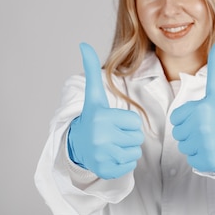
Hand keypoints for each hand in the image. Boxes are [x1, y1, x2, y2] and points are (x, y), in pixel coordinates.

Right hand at [67, 43, 143, 178]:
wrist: (77, 145)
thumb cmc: (92, 118)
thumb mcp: (93, 95)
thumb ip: (92, 70)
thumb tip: (83, 44)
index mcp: (101, 118)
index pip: (136, 123)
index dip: (128, 122)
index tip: (113, 122)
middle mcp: (100, 137)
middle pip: (136, 139)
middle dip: (128, 137)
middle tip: (112, 135)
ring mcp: (101, 155)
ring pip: (134, 153)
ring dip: (126, 149)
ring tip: (111, 144)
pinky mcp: (104, 170)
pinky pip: (128, 167)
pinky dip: (123, 163)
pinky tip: (110, 156)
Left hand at [170, 37, 214, 171]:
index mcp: (200, 109)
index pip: (176, 119)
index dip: (189, 118)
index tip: (205, 116)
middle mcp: (202, 127)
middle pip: (179, 134)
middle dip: (192, 132)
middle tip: (211, 129)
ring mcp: (206, 146)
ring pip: (186, 148)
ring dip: (197, 145)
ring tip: (214, 139)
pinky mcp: (209, 161)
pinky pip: (193, 161)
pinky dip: (203, 158)